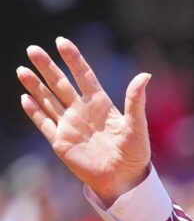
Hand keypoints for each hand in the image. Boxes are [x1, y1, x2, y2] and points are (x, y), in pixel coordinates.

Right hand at [16, 37, 151, 204]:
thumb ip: (136, 100)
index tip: (61, 41)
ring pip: (48, 100)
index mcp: (101, 104)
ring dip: (35, 86)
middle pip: (60, 84)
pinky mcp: (61, 142)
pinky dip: (34, 111)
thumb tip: (145, 75)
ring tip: (22, 69)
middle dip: (47, 67)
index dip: (73, 58)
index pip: (83, 75)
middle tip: (33, 49)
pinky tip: (25, 98)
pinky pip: (44, 123)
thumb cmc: (135, 153)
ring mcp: (70, 125)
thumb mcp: (137, 125)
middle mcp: (82, 111)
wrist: (124, 179)